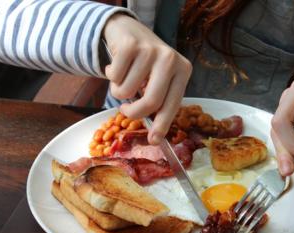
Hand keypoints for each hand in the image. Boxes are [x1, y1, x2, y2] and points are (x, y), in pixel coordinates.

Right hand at [102, 14, 191, 143]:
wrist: (128, 29)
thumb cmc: (145, 63)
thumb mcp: (159, 79)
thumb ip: (159, 100)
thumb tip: (155, 136)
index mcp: (183, 70)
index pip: (172, 104)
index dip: (162, 125)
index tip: (154, 140)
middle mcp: (170, 59)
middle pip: (151, 102)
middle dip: (133, 113)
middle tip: (125, 110)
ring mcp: (150, 50)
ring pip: (126, 91)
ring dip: (118, 90)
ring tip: (124, 76)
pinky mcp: (129, 45)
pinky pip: (114, 77)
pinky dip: (110, 75)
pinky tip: (117, 64)